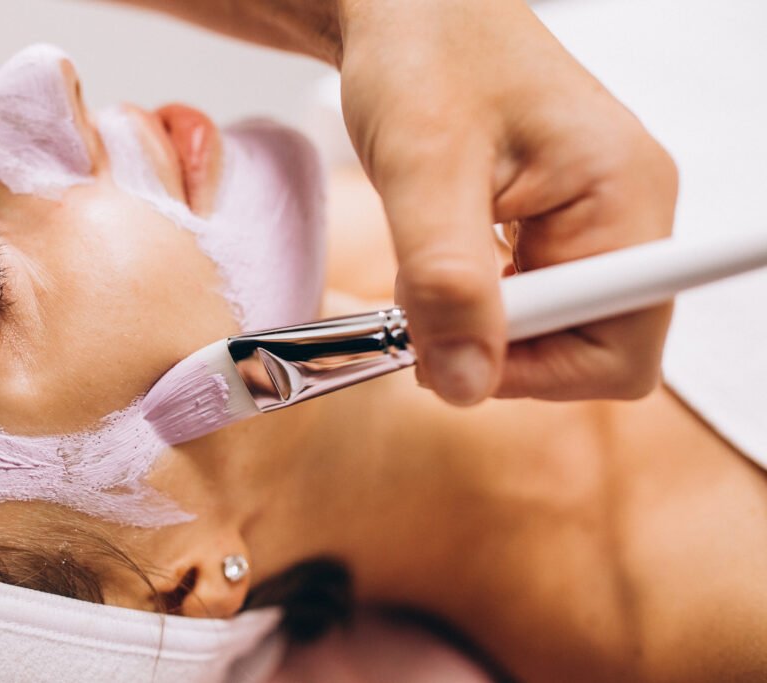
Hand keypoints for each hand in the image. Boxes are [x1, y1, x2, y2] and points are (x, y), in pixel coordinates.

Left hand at [338, 0, 677, 404]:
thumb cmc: (425, 58)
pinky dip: (480, 300)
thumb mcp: (424, 170)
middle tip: (425, 305)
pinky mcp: (562, 222)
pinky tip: (442, 261)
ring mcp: (598, 219)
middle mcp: (628, 214)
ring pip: (557, 330)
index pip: (621, 351)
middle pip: (591, 349)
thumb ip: (447, 283)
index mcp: (624, 198)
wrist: (410, 10)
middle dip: (502, 345)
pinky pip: (536, 299)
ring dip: (483, 323)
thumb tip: (466, 385)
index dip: (534, 371)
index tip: (449, 344)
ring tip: (428, 269)